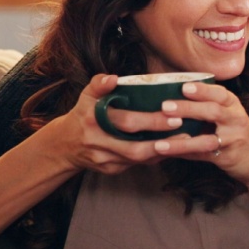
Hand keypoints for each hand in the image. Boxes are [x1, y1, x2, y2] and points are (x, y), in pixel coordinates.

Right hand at [46, 75, 184, 174]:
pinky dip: (154, 157)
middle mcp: (98, 142)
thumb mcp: (86, 96)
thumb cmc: (83, 114)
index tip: (173, 115)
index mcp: (93, 119)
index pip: (126, 121)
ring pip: (138, 159)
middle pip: (134, 146)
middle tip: (184, 128)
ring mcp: (104, 159)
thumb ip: (99, 84)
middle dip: (161, 139)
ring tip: (184, 140)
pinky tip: (170, 148)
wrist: (64, 145)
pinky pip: (136, 165)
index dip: (151, 121)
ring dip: (162, 151)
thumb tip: (114, 78)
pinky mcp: (110, 169)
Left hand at [149, 80, 248, 185]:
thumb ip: (208, 103)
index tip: (184, 86)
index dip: (202, 90)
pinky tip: (167, 153)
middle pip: (213, 112)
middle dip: (188, 108)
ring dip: (182, 142)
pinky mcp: (227, 158)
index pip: (220, 93)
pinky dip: (183, 154)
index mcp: (234, 105)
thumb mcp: (230, 113)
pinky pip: (202, 156)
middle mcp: (236, 120)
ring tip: (160, 142)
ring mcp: (232, 140)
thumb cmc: (237, 131)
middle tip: (165, 106)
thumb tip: (171, 94)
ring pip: (206, 140)